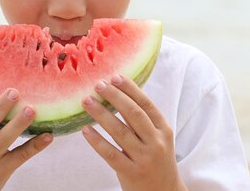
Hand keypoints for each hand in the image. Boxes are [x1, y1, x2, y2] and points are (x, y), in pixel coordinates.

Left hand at [81, 75, 186, 190]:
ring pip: (120, 132)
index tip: (114, 76)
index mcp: (164, 130)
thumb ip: (142, 121)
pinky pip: (111, 154)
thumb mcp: (158, 139)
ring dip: (101, 114)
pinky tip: (86, 130)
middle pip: (134, 114)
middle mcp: (156, 143)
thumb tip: (117, 94)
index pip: (146, 104)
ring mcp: (144, 158)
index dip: (130, 89)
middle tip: (97, 85)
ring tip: (87, 101)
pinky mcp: (131, 173)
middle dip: (115, 97)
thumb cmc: (157, 161)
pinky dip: (97, 141)